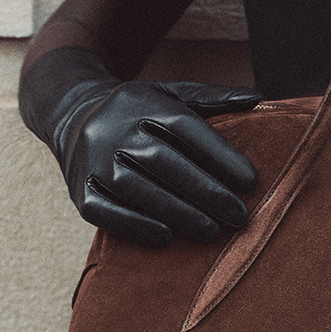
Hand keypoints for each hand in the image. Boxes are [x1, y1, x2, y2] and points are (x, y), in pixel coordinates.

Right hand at [19, 45, 261, 245]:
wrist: (71, 115)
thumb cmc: (139, 112)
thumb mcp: (171, 94)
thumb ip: (214, 99)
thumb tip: (259, 98)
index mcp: (142, 104)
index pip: (185, 127)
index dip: (220, 155)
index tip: (251, 181)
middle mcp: (114, 130)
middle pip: (164, 162)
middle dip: (206, 192)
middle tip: (239, 216)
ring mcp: (92, 161)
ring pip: (137, 189)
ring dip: (178, 213)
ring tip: (212, 231)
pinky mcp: (79, 190)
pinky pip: (106, 211)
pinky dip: (136, 225)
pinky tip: (167, 237)